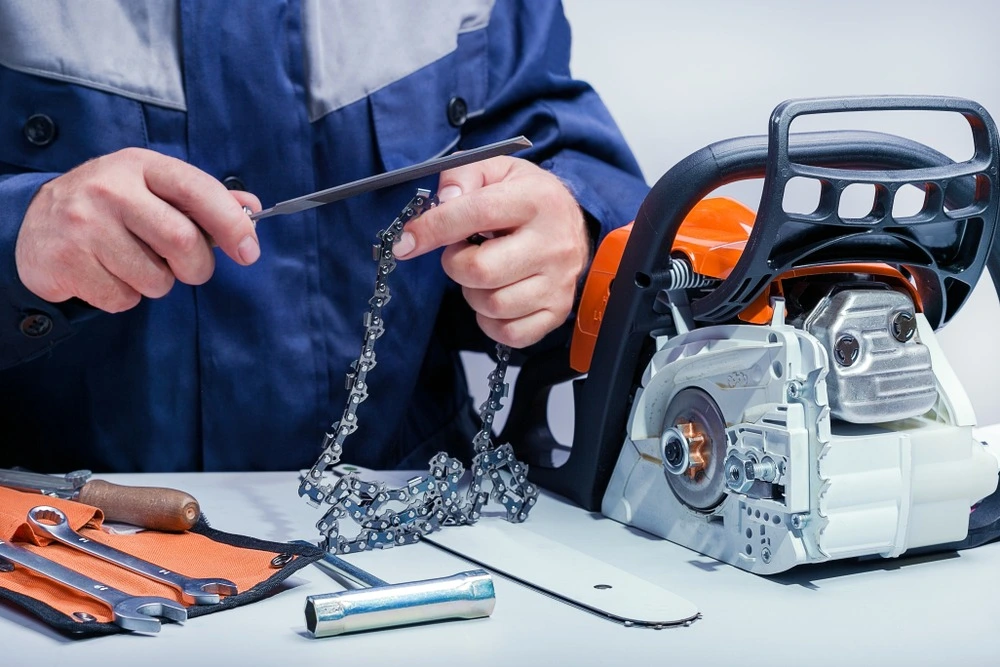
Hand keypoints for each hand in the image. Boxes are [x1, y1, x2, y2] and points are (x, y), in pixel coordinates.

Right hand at [15, 147, 260, 312]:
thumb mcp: (152, 189)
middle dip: (197, 267)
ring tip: (133, 264)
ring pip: (156, 279)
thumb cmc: (110, 207)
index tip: (249, 251)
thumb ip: (202, 199)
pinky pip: (124, 299)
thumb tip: (250, 207)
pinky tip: (106, 274)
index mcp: (140, 165)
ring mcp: (84, 224)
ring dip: (158, 284)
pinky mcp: (67, 261)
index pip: (198, 190)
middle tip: (188, 268)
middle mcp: (110, 189)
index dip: (231, 224)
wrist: (33, 222)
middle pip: (182, 242)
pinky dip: (126, 297)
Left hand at [393, 156, 589, 347]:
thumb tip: (444, 201)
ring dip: (472, 293)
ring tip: (483, 272)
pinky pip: (510, 333)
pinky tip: (494, 296)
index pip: (477, 213)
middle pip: (480, 270)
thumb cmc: (528, 199)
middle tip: (462, 251)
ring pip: (493, 305)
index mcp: (537, 200)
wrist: (573, 226)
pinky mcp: (556, 311)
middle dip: (455, 264)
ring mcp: (558, 282)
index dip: (434, 228)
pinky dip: (490, 321)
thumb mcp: (497, 169)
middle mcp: (553, 243)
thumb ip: (463, 175)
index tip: (408, 241)